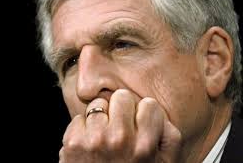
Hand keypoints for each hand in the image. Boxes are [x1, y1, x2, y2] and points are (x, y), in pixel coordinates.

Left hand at [59, 89, 180, 162]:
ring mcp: (94, 140)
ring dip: (101, 118)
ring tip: (103, 136)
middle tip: (120, 126)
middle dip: (121, 109)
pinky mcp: (73, 143)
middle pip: (122, 96)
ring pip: (98, 104)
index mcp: (144, 145)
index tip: (139, 123)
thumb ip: (170, 137)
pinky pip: (80, 117)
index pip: (149, 104)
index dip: (144, 114)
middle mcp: (119, 139)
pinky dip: (83, 128)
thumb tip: (157, 113)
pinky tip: (88, 144)